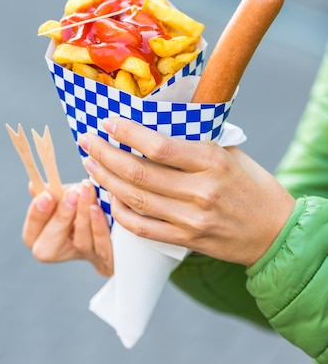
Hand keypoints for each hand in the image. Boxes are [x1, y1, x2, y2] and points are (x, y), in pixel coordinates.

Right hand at [22, 180, 112, 275]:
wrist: (121, 232)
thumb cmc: (88, 211)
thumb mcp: (70, 200)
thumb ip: (53, 194)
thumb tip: (34, 186)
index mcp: (44, 239)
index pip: (30, 234)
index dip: (36, 216)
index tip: (46, 195)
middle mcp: (62, 253)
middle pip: (48, 248)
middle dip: (59, 218)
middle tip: (70, 194)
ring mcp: (86, 257)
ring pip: (81, 241)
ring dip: (83, 214)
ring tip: (86, 189)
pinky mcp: (109, 260)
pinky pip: (103, 246)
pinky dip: (100, 226)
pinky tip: (100, 207)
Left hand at [78, 118, 294, 266]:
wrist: (275, 233)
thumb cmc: (254, 186)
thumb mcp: (231, 153)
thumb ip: (195, 142)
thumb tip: (153, 126)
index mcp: (213, 162)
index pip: (159, 146)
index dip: (128, 133)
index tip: (107, 122)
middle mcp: (200, 191)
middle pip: (139, 172)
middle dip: (106, 154)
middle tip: (87, 141)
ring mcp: (191, 220)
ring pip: (135, 200)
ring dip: (106, 180)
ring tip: (90, 165)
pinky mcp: (186, 241)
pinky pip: (143, 228)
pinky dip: (121, 213)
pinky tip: (108, 198)